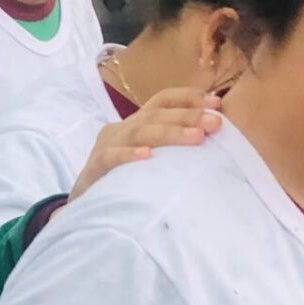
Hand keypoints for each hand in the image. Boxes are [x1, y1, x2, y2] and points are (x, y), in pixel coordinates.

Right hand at [69, 89, 221, 201]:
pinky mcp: (94, 167)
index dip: (190, 98)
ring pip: (139, 132)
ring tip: (197, 137)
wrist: (85, 207)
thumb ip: (175, 148)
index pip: (163, 100)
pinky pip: (111, 157)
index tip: (218, 103)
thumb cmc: (126, 180)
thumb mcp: (152, 159)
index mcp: (138, 123)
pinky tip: (148, 157)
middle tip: (216, 123)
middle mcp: (123, 129)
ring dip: (170, 133)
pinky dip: (129, 155)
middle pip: (157, 114)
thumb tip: (213, 140)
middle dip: (189, 116)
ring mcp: (106, 145)